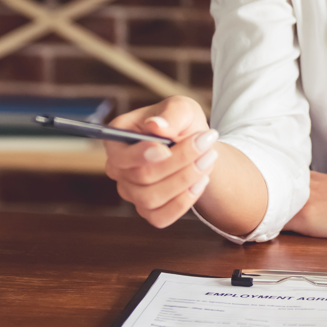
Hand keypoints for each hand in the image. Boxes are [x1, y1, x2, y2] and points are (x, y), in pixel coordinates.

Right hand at [103, 95, 218, 227]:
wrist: (198, 149)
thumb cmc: (183, 125)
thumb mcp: (182, 108)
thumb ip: (171, 114)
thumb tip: (156, 125)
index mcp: (117, 139)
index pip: (120, 155)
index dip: (140, 155)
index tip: (165, 149)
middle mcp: (118, 168)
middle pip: (141, 175)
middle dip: (178, 161)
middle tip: (206, 144)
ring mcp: (131, 192)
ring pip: (151, 197)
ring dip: (185, 179)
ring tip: (208, 158)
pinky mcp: (147, 211)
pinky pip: (161, 217)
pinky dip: (184, 201)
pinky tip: (201, 181)